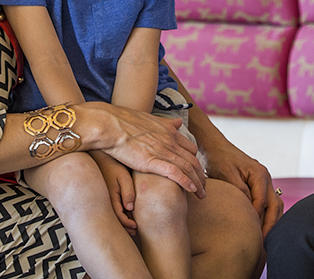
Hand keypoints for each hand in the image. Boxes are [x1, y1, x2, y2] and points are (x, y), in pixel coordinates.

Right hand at [83, 103, 206, 198]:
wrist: (109, 124)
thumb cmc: (123, 122)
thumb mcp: (149, 119)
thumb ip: (165, 123)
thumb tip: (178, 122)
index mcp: (168, 131)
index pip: (190, 149)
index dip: (196, 163)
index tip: (197, 173)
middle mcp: (169, 141)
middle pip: (193, 161)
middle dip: (201, 176)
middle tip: (204, 188)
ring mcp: (162, 150)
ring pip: (188, 168)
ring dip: (198, 183)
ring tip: (202, 195)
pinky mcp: (152, 161)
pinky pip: (176, 173)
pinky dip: (187, 182)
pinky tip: (192, 191)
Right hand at [93, 151, 137, 235]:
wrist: (98, 159)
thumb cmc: (112, 166)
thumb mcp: (123, 177)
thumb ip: (128, 192)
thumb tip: (130, 208)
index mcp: (110, 199)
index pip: (119, 218)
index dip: (128, 224)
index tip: (136, 227)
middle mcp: (104, 202)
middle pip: (114, 220)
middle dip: (124, 227)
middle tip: (134, 231)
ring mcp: (103, 200)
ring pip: (112, 216)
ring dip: (121, 222)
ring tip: (131, 226)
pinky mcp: (103, 196)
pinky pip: (110, 209)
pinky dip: (118, 215)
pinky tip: (124, 215)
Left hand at [199, 133, 283, 236]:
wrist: (214, 146)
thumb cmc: (219, 158)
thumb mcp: (226, 174)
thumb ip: (240, 191)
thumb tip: (250, 209)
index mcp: (260, 175)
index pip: (263, 203)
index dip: (259, 220)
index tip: (254, 236)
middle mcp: (266, 178)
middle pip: (275, 206)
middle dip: (271, 225)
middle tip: (264, 244)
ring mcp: (264, 182)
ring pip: (275, 206)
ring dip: (272, 222)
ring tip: (264, 240)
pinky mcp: (259, 186)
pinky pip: (269, 204)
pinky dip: (268, 216)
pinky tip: (261, 228)